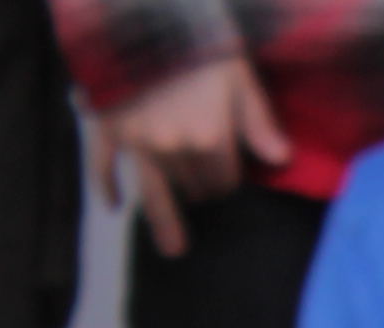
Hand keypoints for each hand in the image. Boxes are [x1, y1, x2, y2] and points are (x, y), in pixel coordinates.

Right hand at [90, 56, 291, 256]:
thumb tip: (281, 159)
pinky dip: (105, 186)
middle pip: (193, 187)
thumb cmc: (198, 42)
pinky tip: (112, 206)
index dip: (230, 179)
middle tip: (206, 191)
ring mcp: (135, 141)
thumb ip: (258, 121)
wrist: (142, 13)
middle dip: (203, 191)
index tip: (230, 176)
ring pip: (155, 190)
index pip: (225, 180)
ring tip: (174, 247)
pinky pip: (102, 165)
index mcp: (208, 138)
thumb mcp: (238, 75)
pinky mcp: (105, 127)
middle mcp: (172, 148)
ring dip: (165, 216)